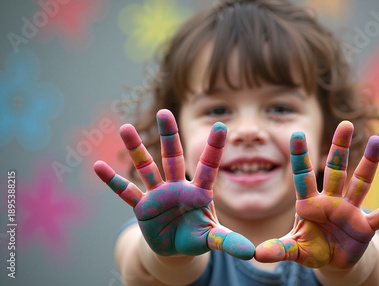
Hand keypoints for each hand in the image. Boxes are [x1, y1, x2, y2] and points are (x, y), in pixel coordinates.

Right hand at [94, 109, 253, 258]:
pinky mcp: (143, 208)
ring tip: (125, 128)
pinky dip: (113, 181)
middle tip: (165, 111)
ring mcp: (158, 195)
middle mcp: (178, 187)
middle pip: (174, 157)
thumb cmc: (197, 236)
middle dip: (170, 136)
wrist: (176, 248)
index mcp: (199, 191)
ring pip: (147, 168)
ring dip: (136, 150)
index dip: (215, 147)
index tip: (222, 125)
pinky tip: (97, 166)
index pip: (209, 166)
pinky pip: (126, 192)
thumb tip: (252, 253)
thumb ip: (228, 242)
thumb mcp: (212, 239)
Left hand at [254, 121, 378, 268]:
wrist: (333, 260)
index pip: (303, 176)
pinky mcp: (366, 228)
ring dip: (369, 164)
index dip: (301, 157)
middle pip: (336, 170)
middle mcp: (332, 201)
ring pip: (361, 183)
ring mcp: (351, 211)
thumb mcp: (294, 250)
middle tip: (345, 123)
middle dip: (339, 148)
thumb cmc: (311, 247)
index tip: (296, 133)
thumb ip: (279, 250)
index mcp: (310, 203)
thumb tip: (258, 254)